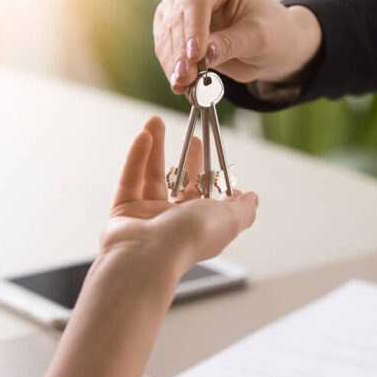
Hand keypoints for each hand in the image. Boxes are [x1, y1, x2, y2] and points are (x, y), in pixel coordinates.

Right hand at [101, 116, 257, 273]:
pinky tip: (144, 135)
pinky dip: (136, 157)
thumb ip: (244, 209)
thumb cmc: (190, 238)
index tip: (211, 153)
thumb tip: (252, 198)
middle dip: (186, 157)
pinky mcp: (123, 212)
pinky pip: (130, 179)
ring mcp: (147, 217)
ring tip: (155, 120)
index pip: (207, 195)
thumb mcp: (230, 220)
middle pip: (180, 183)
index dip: (210, 173)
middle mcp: (174, 222)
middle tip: (191, 137)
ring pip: (151, 176)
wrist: (147, 256)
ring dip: (154, 147)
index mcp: (200, 224)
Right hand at [153, 0, 320, 93]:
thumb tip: (206, 53)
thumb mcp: (259, 38)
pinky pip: (164, 42)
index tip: (195, 56)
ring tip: (181, 84)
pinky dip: (169, 63)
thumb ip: (232, 43)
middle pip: (178, 14)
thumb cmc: (271, 31)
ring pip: (166, 30)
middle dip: (180, 50)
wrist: (267, 43)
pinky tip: (178, 81)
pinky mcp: (171, 21)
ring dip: (171, 59)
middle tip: (185, 78)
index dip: (194, 27)